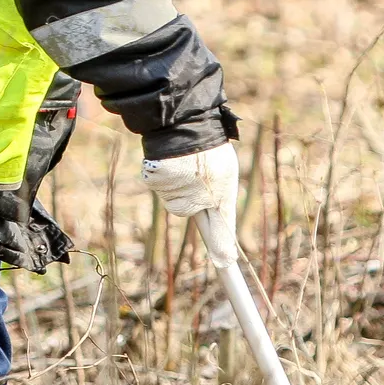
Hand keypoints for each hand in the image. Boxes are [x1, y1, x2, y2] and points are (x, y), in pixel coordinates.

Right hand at [141, 142, 239, 266]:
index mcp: (221, 185)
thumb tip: (224, 256)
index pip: (221, 223)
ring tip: (184, 164)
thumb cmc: (209, 151)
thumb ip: (223, 213)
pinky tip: (171, 161)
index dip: (221, 245)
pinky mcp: (157, 177)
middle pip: (186, 211)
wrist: (186, 120)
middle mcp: (200, 186)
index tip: (226, 264)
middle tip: (196, 175)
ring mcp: (178, 182)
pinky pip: (159, 188)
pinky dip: (162, 179)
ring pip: (172, 200)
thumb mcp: (224, 177)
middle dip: (189, 199)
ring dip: (175, 187)